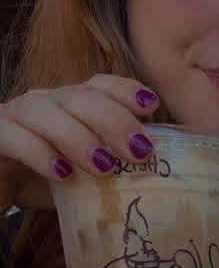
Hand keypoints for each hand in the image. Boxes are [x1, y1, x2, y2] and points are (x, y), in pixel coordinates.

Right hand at [0, 74, 159, 209]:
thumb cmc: (40, 181)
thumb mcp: (82, 175)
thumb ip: (112, 170)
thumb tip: (156, 182)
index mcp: (71, 104)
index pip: (99, 85)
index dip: (125, 90)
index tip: (150, 106)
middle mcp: (45, 102)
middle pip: (81, 97)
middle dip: (114, 120)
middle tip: (139, 151)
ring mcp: (15, 115)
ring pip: (46, 112)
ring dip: (79, 137)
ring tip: (105, 166)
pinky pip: (13, 136)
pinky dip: (39, 153)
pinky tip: (61, 174)